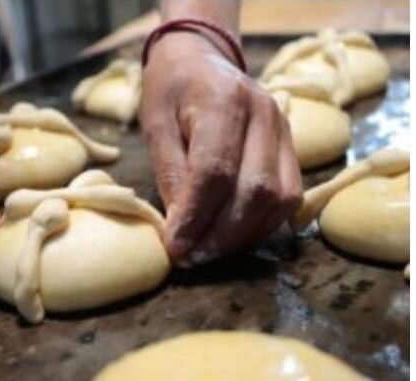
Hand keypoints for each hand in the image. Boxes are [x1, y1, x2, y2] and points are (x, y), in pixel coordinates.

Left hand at [140, 33, 301, 265]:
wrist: (201, 58)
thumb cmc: (171, 90)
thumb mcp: (155, 126)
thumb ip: (170, 174)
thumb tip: (182, 230)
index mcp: (224, 101)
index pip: (216, 171)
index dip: (196, 217)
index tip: (174, 248)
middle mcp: (265, 114)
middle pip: (255, 191)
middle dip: (222, 235)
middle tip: (191, 258)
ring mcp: (286, 131)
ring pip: (279, 200)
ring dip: (243, 236)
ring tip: (208, 252)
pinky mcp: (293, 148)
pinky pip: (288, 198)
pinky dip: (261, 225)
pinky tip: (231, 236)